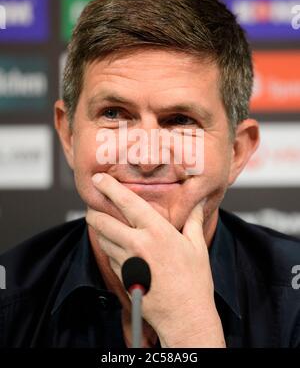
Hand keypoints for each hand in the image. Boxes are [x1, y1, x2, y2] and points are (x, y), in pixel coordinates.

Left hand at [86, 172, 224, 346]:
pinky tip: (120, 248)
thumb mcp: (196, 246)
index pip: (126, 202)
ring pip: (102, 239)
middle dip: (94, 210)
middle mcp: (137, 244)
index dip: (109, 187)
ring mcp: (127, 262)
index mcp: (156, 231)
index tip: (99, 178)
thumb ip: (193, 220)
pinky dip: (110, 249)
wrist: (184, 317)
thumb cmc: (194, 282)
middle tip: (95, 205)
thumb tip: (199, 201)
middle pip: (102, 221)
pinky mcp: (121, 277)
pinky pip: (109, 257)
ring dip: (101, 230)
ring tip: (106, 224)